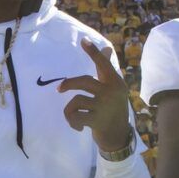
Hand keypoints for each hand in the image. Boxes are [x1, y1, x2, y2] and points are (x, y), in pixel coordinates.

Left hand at [56, 38, 135, 156]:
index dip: (93, 52)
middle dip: (68, 84)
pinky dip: (72, 121)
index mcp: (116, 83)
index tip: (83, 41)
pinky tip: (78, 126)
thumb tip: (107, 48)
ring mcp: (104, 106)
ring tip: (74, 117)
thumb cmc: (114, 110)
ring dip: (70, 110)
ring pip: (76, 100)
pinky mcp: (97, 120)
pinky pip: (75, 115)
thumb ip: (106, 70)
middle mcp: (111, 92)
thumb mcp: (113, 89)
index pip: (103, 64)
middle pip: (83, 81)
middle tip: (59, 89)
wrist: (119, 137)